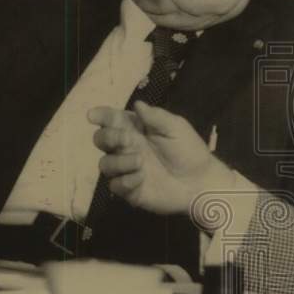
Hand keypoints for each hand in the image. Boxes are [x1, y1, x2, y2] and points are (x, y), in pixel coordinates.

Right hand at [88, 102, 233, 221]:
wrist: (200, 182)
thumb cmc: (189, 151)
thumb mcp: (176, 128)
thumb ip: (156, 116)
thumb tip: (137, 103)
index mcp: (136, 130)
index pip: (112, 120)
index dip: (101, 116)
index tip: (93, 116)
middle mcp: (127, 149)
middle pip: (101, 140)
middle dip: (107, 137)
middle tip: (125, 139)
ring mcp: (127, 170)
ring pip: (104, 164)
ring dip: (118, 161)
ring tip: (139, 161)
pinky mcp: (130, 190)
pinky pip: (115, 185)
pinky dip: (125, 180)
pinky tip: (141, 178)